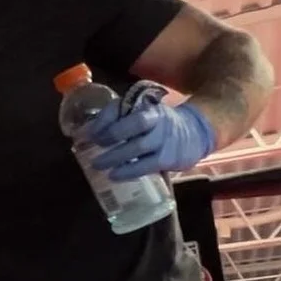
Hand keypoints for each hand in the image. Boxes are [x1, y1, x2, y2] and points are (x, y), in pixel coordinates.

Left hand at [86, 86, 214, 180]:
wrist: (195, 132)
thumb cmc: (158, 123)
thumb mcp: (142, 113)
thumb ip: (119, 119)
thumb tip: (85, 133)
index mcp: (146, 104)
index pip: (122, 106)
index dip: (104, 118)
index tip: (88, 131)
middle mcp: (157, 118)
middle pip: (136, 123)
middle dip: (112, 133)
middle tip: (94, 145)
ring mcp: (164, 139)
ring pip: (139, 146)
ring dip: (116, 156)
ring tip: (98, 165)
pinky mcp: (169, 158)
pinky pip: (147, 166)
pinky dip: (129, 171)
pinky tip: (115, 175)